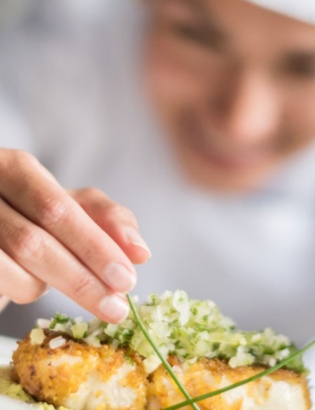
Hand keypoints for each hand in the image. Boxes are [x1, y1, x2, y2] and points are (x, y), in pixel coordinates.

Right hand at [0, 149, 149, 322]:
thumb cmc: (36, 213)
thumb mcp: (72, 206)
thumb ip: (108, 220)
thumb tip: (140, 252)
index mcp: (15, 168)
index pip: (58, 210)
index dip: (94, 247)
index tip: (127, 280)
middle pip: (33, 242)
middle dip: (82, 278)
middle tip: (116, 307)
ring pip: (12, 269)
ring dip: (47, 288)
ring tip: (66, 283)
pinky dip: (20, 291)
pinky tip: (32, 284)